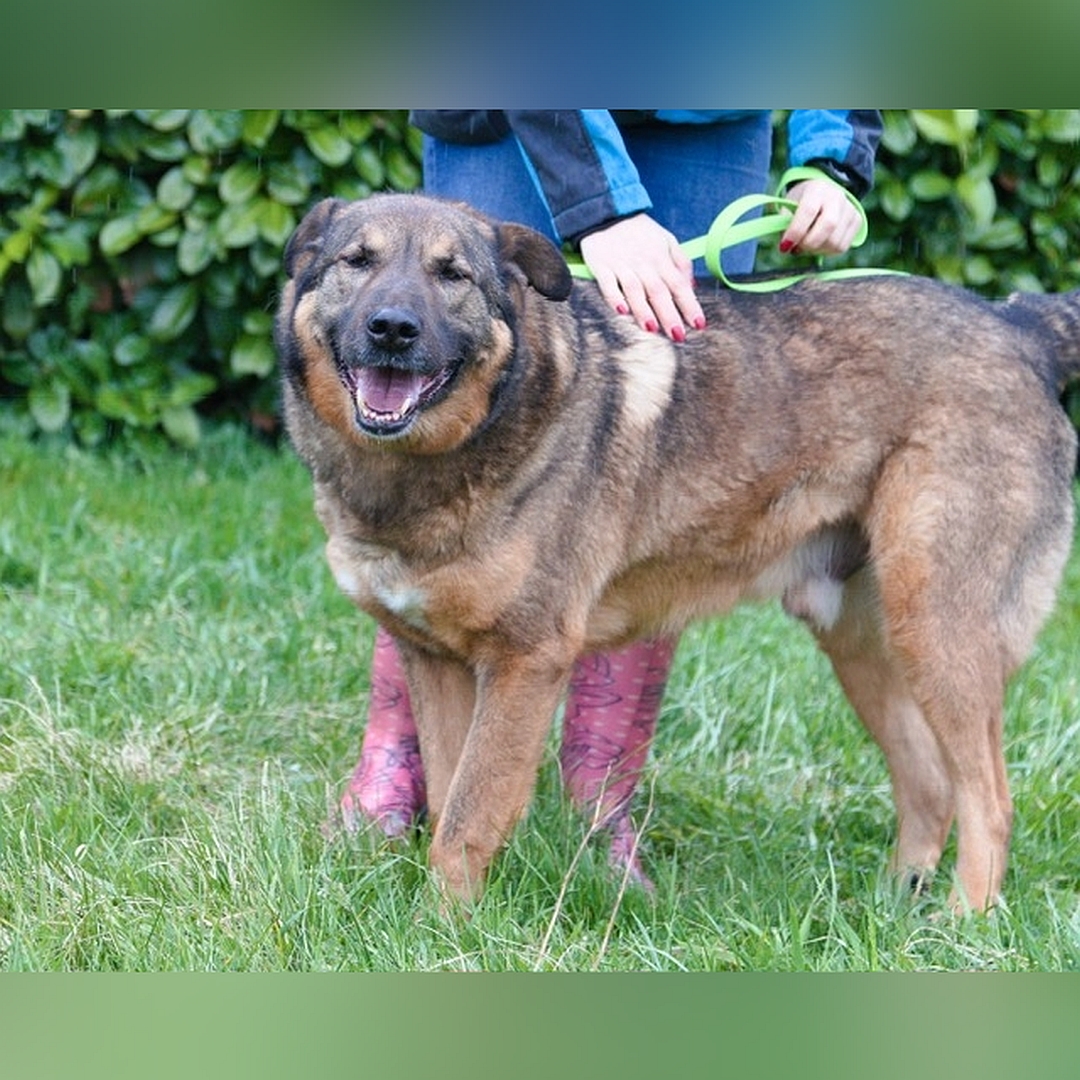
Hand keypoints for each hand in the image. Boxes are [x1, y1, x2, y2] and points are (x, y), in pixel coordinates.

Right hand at [579, 214, 705, 339]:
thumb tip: (691, 286)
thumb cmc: (639, 231)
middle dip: (669, 314)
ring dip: (643, 310)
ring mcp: (621, 265)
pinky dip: (614, 297)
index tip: (699, 324)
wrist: (606, 212)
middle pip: (659, 291)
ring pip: (635, 290)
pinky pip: (607, 284)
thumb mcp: (666, 239)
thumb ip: (680, 262)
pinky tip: (621, 310)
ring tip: (652, 329)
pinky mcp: (601, 266)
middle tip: (678, 336)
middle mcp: (643, 263)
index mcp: (661, 258)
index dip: (689, 304)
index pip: (679, 284)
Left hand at [780, 179, 863, 255]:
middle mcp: (837, 196)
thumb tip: (786, 245)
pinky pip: (841, 247)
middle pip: (828, 227)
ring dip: (816, 250)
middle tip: (795, 249)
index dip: (795, 232)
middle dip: (808, 244)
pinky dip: (826, 251)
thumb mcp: (788, 205)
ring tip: (805, 246)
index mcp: (817, 189)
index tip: (784, 246)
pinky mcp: (857, 221)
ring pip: (835, 242)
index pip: (808, 211)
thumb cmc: (801, 202)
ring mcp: (850, 209)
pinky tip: (818, 245)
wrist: (823, 193)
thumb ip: (784, 222)